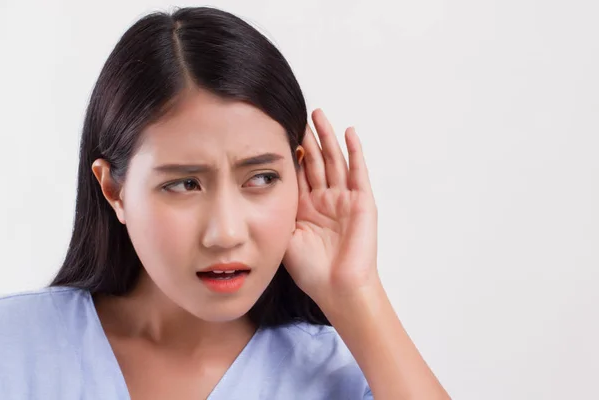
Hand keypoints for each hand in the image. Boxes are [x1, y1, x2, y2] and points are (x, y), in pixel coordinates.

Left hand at [282, 109, 378, 305]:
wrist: (337, 288)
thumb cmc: (311, 269)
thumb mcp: (284, 235)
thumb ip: (278, 210)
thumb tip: (259, 185)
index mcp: (304, 208)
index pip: (297, 172)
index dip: (289, 152)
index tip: (277, 130)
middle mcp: (324, 199)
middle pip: (315, 160)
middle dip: (307, 138)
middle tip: (298, 114)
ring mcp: (344, 199)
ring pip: (334, 160)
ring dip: (327, 137)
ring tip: (318, 114)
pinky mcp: (362, 201)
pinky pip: (358, 171)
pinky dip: (354, 151)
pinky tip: (349, 132)